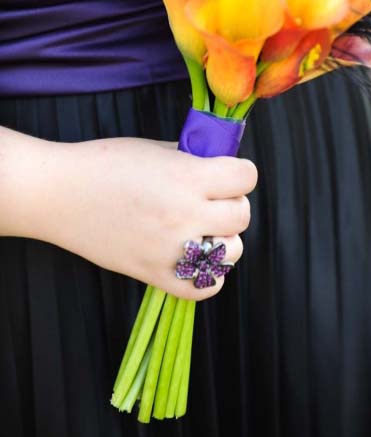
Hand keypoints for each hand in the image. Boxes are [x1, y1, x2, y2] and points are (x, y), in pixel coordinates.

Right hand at [23, 136, 256, 299]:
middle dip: (232, 202)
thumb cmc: (103, 163)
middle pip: (242, 214)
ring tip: (201, 227)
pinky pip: (205, 287)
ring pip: (232, 251)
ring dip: (224, 237)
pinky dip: (209, 275)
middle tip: (210, 198)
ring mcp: (170, 249)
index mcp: (186, 177)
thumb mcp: (155, 149)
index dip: (240, 171)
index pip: (247, 177)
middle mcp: (184, 214)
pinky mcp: (153, 274)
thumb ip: (193, 159)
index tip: (229, 172)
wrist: (59, 193)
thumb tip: (220, 167)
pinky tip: (196, 258)